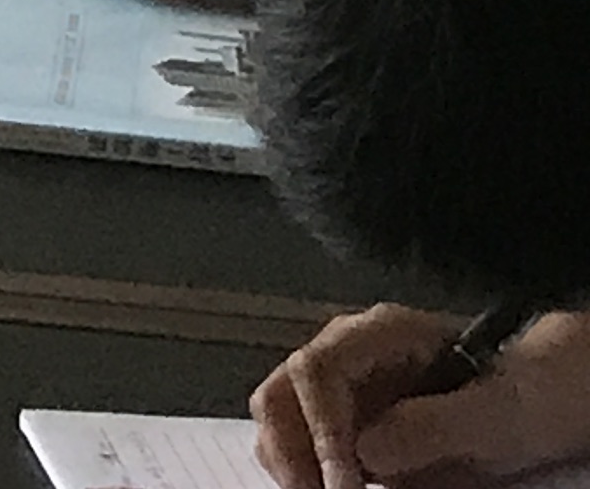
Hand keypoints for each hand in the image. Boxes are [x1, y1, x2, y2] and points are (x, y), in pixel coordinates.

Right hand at [258, 304, 589, 488]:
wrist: (533, 407)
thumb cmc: (521, 398)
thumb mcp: (495, 410)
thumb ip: (436, 421)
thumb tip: (368, 445)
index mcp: (380, 335)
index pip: (318, 369)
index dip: (320, 428)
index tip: (342, 481)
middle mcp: (345, 354)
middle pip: (280, 390)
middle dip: (288, 449)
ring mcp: (337, 390)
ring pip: (276, 419)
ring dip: (289, 464)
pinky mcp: (339, 426)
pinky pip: (295, 445)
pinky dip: (300, 472)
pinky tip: (329, 487)